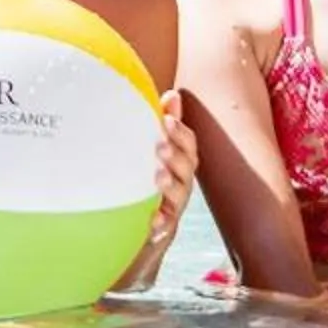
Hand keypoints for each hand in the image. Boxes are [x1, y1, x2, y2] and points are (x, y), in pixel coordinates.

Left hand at [148, 90, 200, 249]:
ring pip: (179, 195)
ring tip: (158, 176)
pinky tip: (153, 219)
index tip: (167, 120)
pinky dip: (161, 222)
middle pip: (186, 168)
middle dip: (176, 155)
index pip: (188, 145)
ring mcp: (173, 207)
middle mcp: (181, 183)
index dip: (181, 133)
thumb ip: (159, 124)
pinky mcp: (162, 230)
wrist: (140, 233)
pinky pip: (165, 228)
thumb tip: (172, 94)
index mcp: (179, 163)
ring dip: (170, 184)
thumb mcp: (152, 153)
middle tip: (160, 145)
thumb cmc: (146, 183)